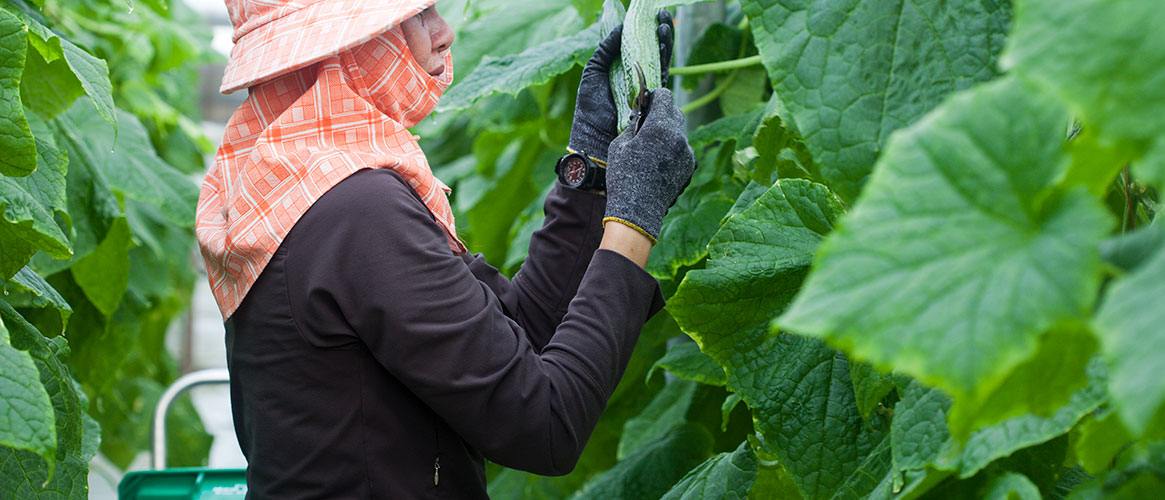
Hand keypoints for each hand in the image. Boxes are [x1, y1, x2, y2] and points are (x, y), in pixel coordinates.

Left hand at [567, 10, 674, 163]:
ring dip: (665, 40)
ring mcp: (648, 86)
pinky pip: (664, 74)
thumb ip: (605, 50)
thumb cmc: (590, 105)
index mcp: (622, 68)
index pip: (637, 45)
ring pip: (662, 59)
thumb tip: (619, 28)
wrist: (596, 133)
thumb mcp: (593, 71)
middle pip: (653, 49)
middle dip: (659, 30)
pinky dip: (665, 58)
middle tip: (661, 14)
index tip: (648, 14)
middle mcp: (638, 76)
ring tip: (664, 25)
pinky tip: (663, 44)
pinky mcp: (655, 97)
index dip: (644, 29)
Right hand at [602, 88, 694, 242]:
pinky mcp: (690, 166)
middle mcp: (679, 137)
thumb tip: (639, 116)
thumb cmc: (624, 176)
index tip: (646, 101)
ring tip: (651, 146)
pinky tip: (659, 162)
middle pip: (676, 112)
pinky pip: (684, 149)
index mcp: (660, 126)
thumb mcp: (619, 145)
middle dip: (662, 113)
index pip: (665, 96)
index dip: (654, 95)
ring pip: (680, 132)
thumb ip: (633, 125)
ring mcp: (688, 152)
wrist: (638, 211)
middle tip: (647, 123)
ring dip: (668, 132)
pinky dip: (673, 149)